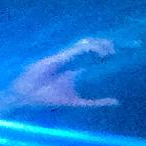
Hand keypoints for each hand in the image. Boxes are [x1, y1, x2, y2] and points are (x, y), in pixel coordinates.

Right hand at [0, 38, 118, 112]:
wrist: (26, 97)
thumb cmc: (45, 100)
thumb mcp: (77, 103)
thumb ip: (96, 102)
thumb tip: (117, 102)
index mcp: (74, 69)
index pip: (93, 55)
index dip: (105, 52)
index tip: (118, 55)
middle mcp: (71, 61)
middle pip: (92, 46)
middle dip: (106, 45)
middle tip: (119, 50)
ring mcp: (66, 57)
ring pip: (88, 43)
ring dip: (102, 44)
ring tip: (111, 52)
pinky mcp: (62, 56)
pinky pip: (81, 48)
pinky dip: (93, 48)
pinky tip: (102, 54)